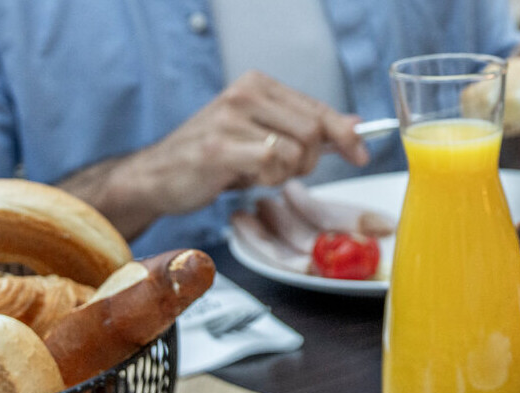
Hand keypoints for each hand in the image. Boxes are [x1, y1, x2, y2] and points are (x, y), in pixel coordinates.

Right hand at [68, 71, 368, 236]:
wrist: (158, 175)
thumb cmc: (213, 157)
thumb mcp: (262, 134)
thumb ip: (304, 128)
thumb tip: (353, 125)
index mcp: (256, 85)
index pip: (319, 108)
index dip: (346, 135)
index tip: (361, 155)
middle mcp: (244, 94)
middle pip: (314, 131)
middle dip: (309, 161)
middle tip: (282, 170)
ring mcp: (230, 119)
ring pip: (296, 151)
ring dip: (284, 174)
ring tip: (255, 173)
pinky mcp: (219, 147)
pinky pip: (271, 164)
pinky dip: (266, 179)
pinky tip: (244, 178)